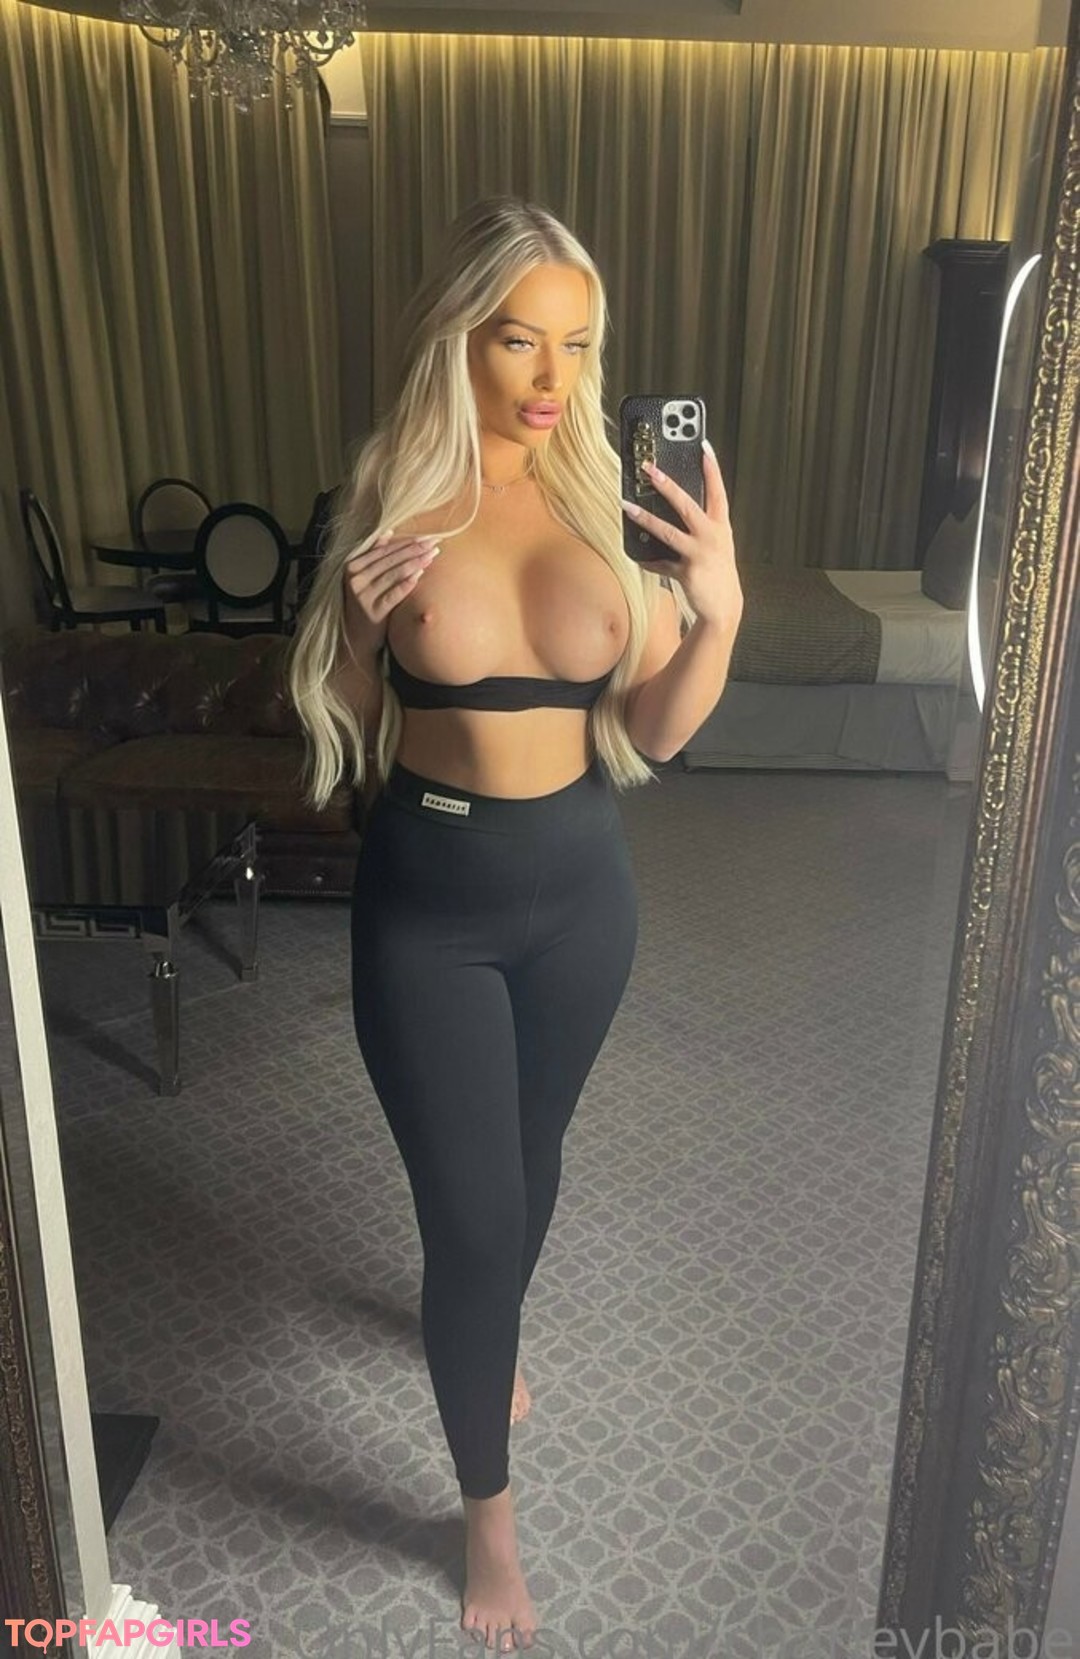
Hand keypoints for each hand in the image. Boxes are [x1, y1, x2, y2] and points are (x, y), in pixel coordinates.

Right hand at [342, 531, 441, 650]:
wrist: (355, 638)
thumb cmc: (364, 604)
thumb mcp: (362, 578)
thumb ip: (372, 555)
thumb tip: (388, 532)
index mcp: (352, 567)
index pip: (383, 550)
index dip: (405, 542)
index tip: (425, 536)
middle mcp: (355, 580)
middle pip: (390, 560)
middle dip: (414, 549)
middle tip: (434, 542)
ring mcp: (363, 597)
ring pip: (394, 574)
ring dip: (415, 563)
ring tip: (432, 555)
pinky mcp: (373, 613)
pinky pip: (394, 595)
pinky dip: (407, 584)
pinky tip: (420, 575)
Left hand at [621, 441, 741, 629]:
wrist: (724, 607)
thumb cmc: (717, 572)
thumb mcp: (716, 544)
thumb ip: (700, 526)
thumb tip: (672, 509)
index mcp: (720, 526)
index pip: (718, 491)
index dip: (711, 469)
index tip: (703, 446)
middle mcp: (712, 537)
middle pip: (687, 504)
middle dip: (667, 485)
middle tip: (649, 469)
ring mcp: (699, 554)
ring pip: (668, 531)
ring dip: (645, 518)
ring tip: (627, 507)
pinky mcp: (687, 572)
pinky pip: (660, 564)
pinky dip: (648, 561)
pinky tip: (637, 556)